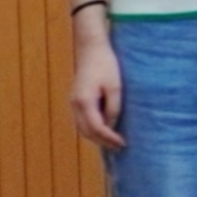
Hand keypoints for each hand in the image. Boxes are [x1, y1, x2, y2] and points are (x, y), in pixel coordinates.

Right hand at [69, 23, 124, 151]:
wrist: (92, 49)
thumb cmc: (106, 65)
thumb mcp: (115, 87)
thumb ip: (113, 108)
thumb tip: (112, 126)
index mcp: (84, 102)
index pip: (96, 128)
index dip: (109, 138)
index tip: (123, 144)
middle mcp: (75, 105)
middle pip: (86, 132)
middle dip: (102, 142)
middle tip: (119, 147)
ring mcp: (73, 103)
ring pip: (82, 128)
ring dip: (96, 137)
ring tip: (113, 142)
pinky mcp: (76, 100)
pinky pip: (82, 120)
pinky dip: (92, 129)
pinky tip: (105, 130)